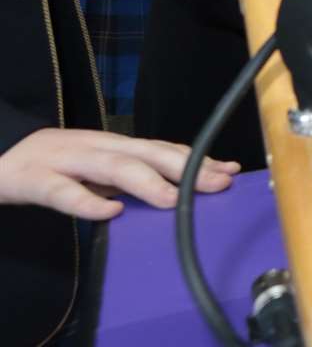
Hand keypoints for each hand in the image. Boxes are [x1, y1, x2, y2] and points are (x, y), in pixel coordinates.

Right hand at [0, 128, 240, 219]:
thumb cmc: (49, 167)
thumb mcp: (94, 169)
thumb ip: (130, 176)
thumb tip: (177, 189)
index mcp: (110, 145)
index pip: (161, 149)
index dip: (196, 158)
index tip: (230, 172)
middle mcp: (94, 146)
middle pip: (146, 152)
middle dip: (186, 167)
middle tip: (218, 184)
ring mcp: (65, 160)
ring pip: (112, 166)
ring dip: (147, 182)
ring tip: (173, 199)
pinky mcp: (34, 179)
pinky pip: (63, 191)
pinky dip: (87, 202)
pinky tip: (108, 212)